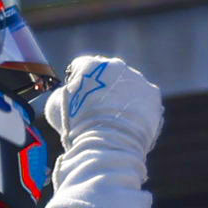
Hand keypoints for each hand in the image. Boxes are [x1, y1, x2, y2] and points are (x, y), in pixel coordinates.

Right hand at [39, 55, 164, 152]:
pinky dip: (137, 110)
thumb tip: (66, 95)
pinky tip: (128, 125)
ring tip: (115, 121)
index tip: (77, 97)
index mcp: (91, 64)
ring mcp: (137, 79)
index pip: (81, 66)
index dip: (77, 82)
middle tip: (97, 110)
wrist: (107, 143)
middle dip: (103, 88)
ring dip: (121, 98)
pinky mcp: (153, 95)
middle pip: (108, 74)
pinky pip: (143, 100)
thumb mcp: (55, 107)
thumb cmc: (77, 126)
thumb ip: (62, 94)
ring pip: (127, 86)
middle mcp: (116, 65)